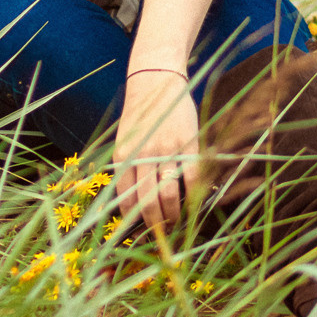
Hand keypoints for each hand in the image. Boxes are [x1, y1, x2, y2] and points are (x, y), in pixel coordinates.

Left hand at [115, 68, 200, 238]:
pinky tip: (194, 203)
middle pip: (147, 203)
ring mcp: (166, 150)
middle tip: (162, 234)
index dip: (135, 221)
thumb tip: (129, 205)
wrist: (157, 82)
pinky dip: (193, 196)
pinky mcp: (187, 144)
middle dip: (156, 225)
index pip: (126, 200)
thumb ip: (127, 169)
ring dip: (173, 215)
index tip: (142, 231)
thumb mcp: (125, 141)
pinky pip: (191, 179)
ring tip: (176, 221)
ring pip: (168, 195)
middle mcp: (142, 156)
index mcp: (123, 158)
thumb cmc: (140, 116)